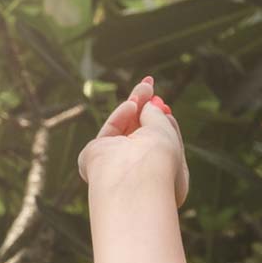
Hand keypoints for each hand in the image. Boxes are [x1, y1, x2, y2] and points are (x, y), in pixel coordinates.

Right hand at [76, 75, 188, 206]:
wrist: (134, 180)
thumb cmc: (160, 160)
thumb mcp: (165, 130)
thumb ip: (156, 114)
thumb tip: (150, 104)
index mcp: (164, 176)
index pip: (161, 144)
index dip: (161, 121)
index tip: (162, 102)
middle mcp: (139, 174)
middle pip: (139, 134)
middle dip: (144, 107)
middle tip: (148, 82)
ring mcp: (117, 169)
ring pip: (123, 130)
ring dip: (134, 105)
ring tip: (145, 86)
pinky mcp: (96, 162)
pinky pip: (109, 133)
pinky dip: (120, 116)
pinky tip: (131, 107)